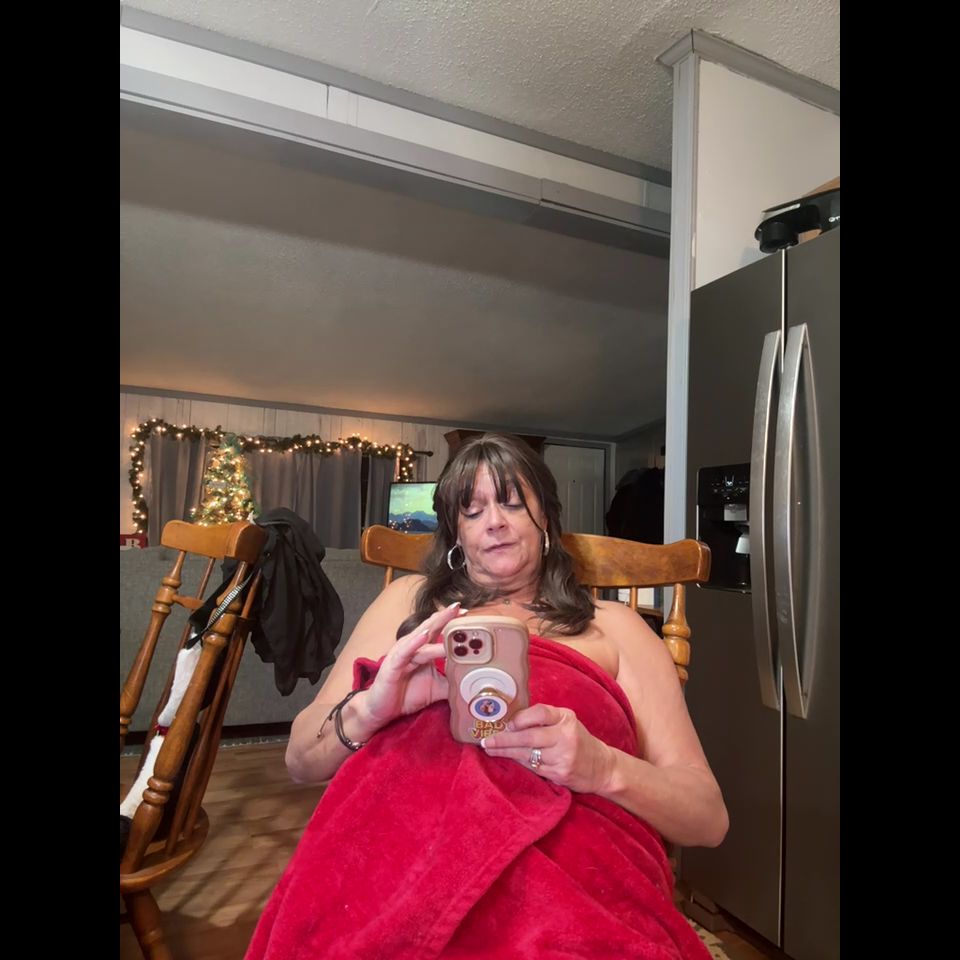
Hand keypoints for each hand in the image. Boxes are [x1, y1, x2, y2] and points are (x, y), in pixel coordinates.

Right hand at [356, 602, 464, 730]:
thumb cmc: (408, 695)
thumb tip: (478, 681)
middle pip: (431, 627)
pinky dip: (415, 642)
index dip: (452, 622)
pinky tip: (425, 635)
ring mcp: (402, 653)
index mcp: (423, 649)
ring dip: (436, 626)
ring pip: (421, 637)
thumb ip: (455, 681)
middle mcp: (413, 647)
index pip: (439, 631)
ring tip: (450, 615)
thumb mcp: (438, 688)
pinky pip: (405, 651)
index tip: (469, 614)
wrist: (382, 711)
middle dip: (446, 616)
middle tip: (460, 607)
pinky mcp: (393, 664)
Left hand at [480, 703, 616, 793]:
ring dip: (506, 752)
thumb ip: (544, 719)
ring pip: (528, 754)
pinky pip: (533, 767)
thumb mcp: (566, 722)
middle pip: (529, 737)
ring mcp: (563, 757)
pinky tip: (508, 759)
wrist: (601, 767)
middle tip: (486, 741)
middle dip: (504, 739)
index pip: (539, 713)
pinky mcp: (560, 774)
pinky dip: (519, 762)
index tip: (506, 723)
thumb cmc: (577, 739)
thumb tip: (511, 721)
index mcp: (566, 718)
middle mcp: (566, 736)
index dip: (520, 718)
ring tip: (491, 750)